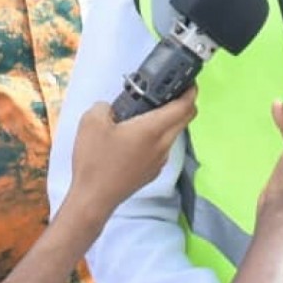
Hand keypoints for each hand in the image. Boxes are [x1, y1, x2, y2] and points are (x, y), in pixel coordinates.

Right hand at [68, 90, 196, 214]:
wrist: (93, 200)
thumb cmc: (95, 161)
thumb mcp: (92, 122)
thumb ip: (105, 106)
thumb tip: (111, 108)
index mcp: (153, 130)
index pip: (184, 107)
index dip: (191, 91)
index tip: (189, 82)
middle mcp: (162, 145)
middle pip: (185, 119)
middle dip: (183, 103)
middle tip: (170, 92)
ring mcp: (159, 161)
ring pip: (173, 134)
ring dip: (169, 120)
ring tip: (146, 113)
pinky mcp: (152, 172)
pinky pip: (162, 148)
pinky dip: (158, 136)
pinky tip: (136, 137)